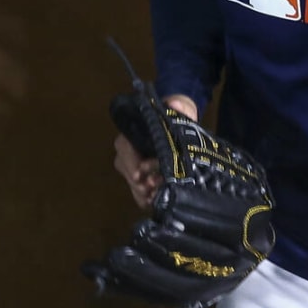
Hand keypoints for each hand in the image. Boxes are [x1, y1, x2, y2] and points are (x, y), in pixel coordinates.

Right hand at [113, 94, 197, 208]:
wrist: (183, 128)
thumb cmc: (177, 117)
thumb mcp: (180, 110)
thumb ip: (178, 107)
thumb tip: (175, 105)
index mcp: (133, 132)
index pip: (124, 147)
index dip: (131, 161)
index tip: (142, 170)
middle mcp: (129, 150)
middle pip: (126, 169)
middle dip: (138, 181)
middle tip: (153, 187)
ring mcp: (135, 166)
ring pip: (132, 183)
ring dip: (143, 193)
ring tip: (157, 196)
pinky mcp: (144, 180)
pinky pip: (139, 193)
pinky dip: (146, 200)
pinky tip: (156, 203)